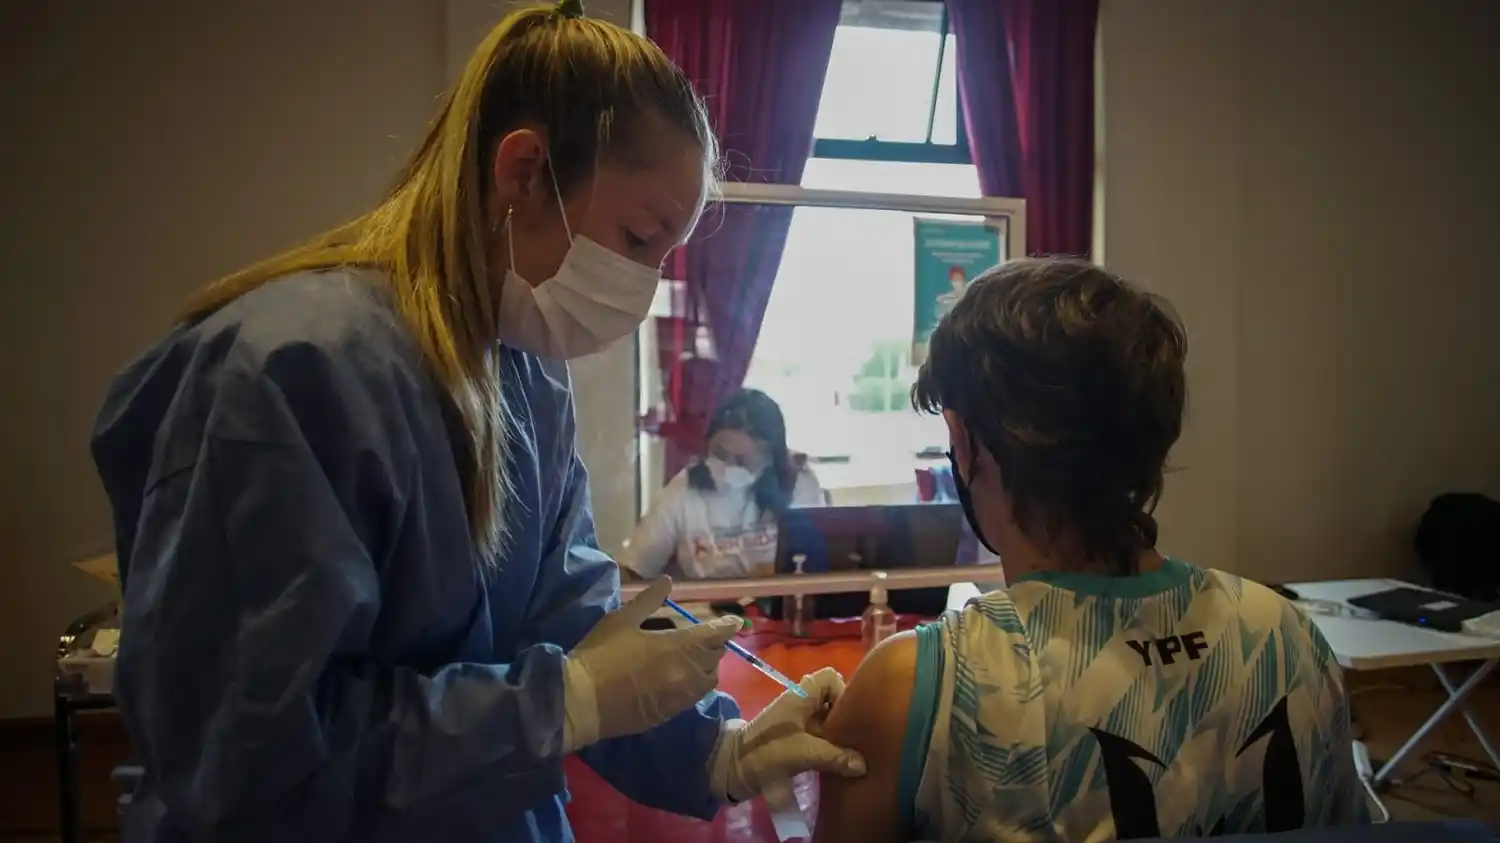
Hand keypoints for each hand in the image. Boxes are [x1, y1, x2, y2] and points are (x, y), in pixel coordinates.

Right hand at [561, 578, 741, 752]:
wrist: (583, 701)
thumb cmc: (601, 655)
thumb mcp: (622, 620)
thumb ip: (649, 600)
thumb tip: (667, 581)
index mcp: (678, 646)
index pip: (715, 634)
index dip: (727, 626)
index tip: (733, 621)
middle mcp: (687, 672)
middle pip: (716, 656)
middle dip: (714, 644)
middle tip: (706, 636)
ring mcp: (681, 696)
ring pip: (709, 679)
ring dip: (707, 666)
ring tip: (695, 658)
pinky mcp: (671, 713)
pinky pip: (694, 697)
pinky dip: (694, 685)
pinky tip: (680, 679)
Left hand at [707, 667, 866, 802]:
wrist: (731, 770)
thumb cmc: (764, 751)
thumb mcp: (801, 753)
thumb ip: (833, 756)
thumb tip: (863, 764)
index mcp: (801, 696)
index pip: (830, 677)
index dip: (843, 691)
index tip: (849, 716)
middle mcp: (801, 705)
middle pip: (833, 700)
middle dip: (846, 717)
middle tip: (857, 738)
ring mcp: (798, 723)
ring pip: (828, 720)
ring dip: (839, 735)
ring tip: (853, 753)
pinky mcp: (796, 741)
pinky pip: (821, 737)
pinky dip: (831, 747)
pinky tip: (840, 763)